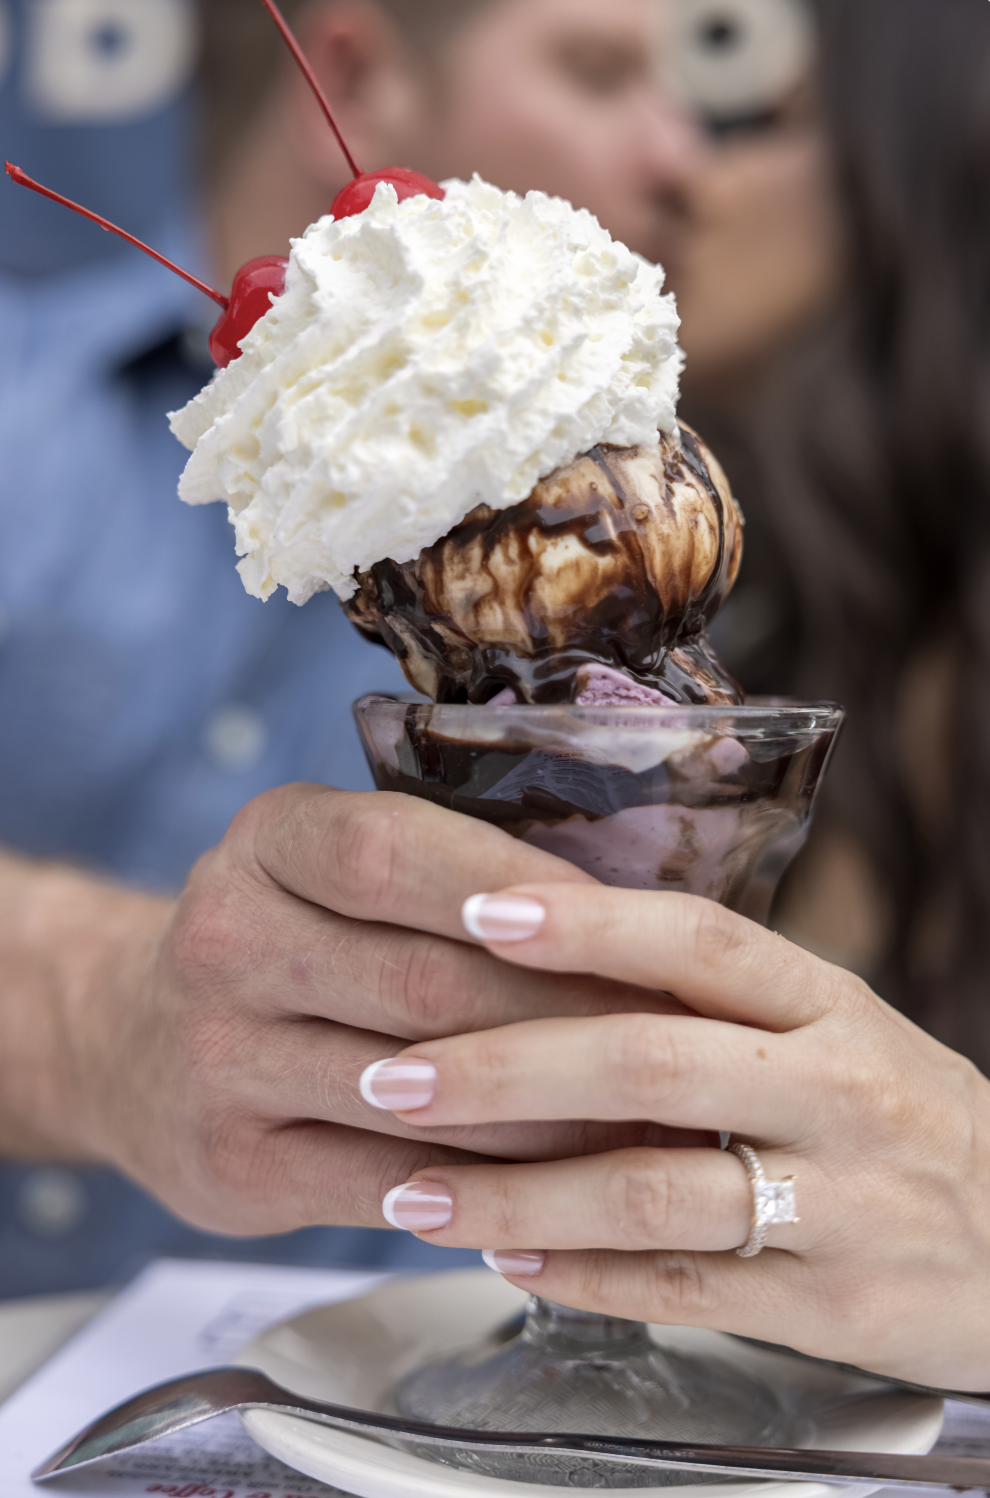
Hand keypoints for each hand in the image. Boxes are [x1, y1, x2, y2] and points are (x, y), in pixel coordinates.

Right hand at [1, 792, 701, 1235]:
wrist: (134, 1042)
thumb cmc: (295, 937)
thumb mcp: (336, 868)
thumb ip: (454, 872)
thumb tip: (639, 910)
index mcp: (269, 842)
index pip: (396, 852)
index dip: (519, 889)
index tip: (631, 922)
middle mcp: (227, 940)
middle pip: (425, 982)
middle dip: (568, 1015)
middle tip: (680, 1038)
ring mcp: (219, 1059)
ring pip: (423, 1094)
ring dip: (552, 1113)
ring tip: (654, 1118)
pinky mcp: (234, 1165)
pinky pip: (389, 1183)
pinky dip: (489, 1187)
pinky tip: (564, 1183)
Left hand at [361, 882, 989, 1390]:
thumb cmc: (890, 1115)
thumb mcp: (829, 1029)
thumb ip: (709, 1002)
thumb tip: (543, 950)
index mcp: (826, 1000)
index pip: (696, 939)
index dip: (583, 923)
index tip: (471, 909)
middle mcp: (835, 1087)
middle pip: (650, 1059)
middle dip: (506, 1067)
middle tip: (392, 1076)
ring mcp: (838, 1200)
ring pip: (651, 1189)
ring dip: (518, 1190)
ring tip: (415, 1190)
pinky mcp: (830, 1301)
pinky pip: (681, 1287)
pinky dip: (580, 1273)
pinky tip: (505, 1255)